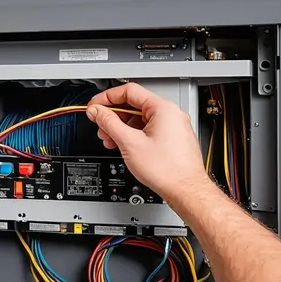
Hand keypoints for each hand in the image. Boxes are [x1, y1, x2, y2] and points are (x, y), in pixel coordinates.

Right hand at [86, 83, 207, 198]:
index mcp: (162, 108)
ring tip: (110, 140)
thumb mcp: (129, 142)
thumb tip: (97, 112)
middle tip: (100, 126)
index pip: (129, 91)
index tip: (95, 106)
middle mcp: (170, 114)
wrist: (185, 190)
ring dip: (121, 127)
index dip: (107, 98)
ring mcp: (173, 126)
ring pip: (140, 118)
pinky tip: (124, 145)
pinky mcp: (173, 138)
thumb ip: (109, 123)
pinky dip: (133, 135)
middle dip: (113, 116)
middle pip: (134, 105)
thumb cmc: (167, 170)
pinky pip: (148, 129)